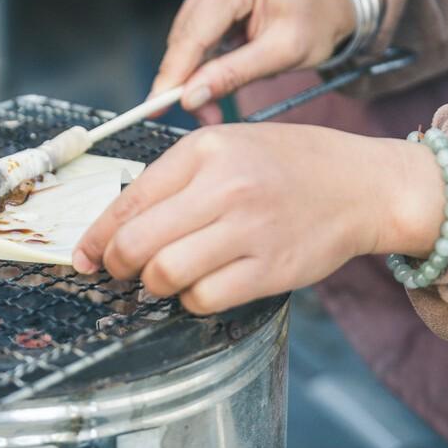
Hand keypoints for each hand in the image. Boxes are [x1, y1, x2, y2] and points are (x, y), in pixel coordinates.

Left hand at [72, 123, 443, 314]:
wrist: (362, 185)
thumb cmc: (288, 165)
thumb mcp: (227, 147)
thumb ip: (173, 179)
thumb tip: (116, 226)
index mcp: (205, 150)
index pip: (129, 202)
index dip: (97, 238)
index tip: (86, 257)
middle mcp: (224, 188)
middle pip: (137, 244)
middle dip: (117, 266)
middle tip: (120, 272)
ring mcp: (248, 231)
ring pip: (165, 276)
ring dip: (154, 286)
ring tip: (165, 278)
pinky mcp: (270, 270)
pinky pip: (204, 300)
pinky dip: (191, 301)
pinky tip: (200, 286)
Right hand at [153, 0, 356, 121]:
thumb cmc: (317, 20)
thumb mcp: (284, 53)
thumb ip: (234, 74)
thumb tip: (189, 98)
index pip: (196, 32)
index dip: (173, 73)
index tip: (155, 107)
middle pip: (186, 33)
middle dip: (186, 78)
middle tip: (200, 114)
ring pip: (185, 33)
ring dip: (193, 70)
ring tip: (213, 99)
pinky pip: (193, 27)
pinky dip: (201, 56)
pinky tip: (217, 71)